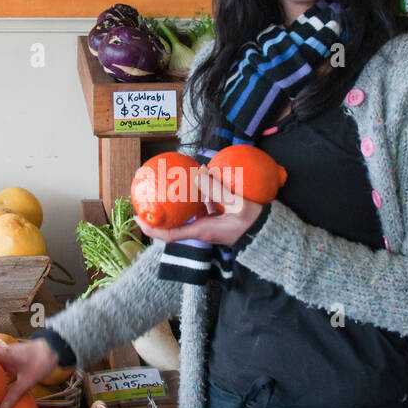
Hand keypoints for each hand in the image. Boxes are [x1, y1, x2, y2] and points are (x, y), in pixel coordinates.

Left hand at [134, 165, 263, 245]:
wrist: (271, 232)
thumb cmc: (255, 222)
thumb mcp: (236, 204)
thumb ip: (216, 189)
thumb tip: (196, 172)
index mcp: (202, 231)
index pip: (169, 235)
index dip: (151, 229)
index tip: (137, 218)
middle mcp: (202, 229)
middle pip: (175, 222)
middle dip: (161, 210)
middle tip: (150, 194)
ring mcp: (210, 224)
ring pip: (188, 211)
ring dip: (180, 198)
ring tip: (172, 181)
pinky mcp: (218, 218)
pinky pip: (202, 205)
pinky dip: (199, 192)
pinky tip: (202, 175)